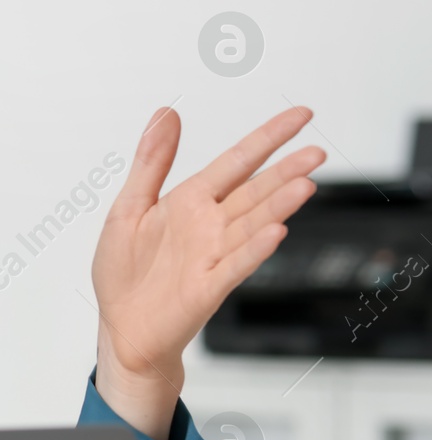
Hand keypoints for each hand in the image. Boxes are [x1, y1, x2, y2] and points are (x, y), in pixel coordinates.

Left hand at [90, 106, 325, 439]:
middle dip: (285, 170)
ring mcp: (212, 256)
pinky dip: (255, 249)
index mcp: (189, 202)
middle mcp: (209, 226)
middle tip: (316, 151)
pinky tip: (276, 232)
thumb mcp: (128, 206)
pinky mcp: (208, 287)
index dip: (268, 138)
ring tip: (306, 183)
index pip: (237, 161)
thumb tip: (166, 114)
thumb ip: (151, 162)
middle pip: (255, 191)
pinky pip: (236, 265)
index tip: (301, 115)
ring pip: (252, 224)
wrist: (122, 326)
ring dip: (278, 205)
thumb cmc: (124, 271)